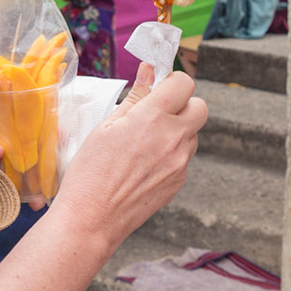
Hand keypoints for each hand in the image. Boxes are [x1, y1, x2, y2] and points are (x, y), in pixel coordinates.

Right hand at [49, 65, 206, 251]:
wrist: (93, 219)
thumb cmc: (91, 172)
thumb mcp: (107, 126)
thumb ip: (136, 96)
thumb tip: (150, 71)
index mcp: (153, 118)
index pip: (184, 83)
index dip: (172, 82)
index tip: (159, 88)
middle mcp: (174, 138)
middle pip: (200, 107)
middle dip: (183, 105)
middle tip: (158, 113)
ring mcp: (180, 163)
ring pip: (193, 134)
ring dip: (178, 131)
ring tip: (144, 144)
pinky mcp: (179, 182)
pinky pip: (184, 158)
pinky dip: (171, 155)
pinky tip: (144, 165)